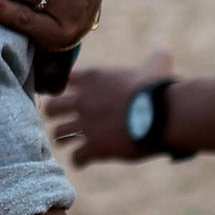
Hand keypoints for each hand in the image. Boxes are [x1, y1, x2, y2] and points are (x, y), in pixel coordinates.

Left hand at [45, 50, 173, 165]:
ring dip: (62, 138)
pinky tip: (83, 160)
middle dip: (54, 114)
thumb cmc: (158, 89)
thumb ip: (154, 59)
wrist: (162, 114)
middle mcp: (83, 101)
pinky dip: (78, 160)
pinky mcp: (95, 147)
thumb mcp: (155, 66)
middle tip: (60, 119)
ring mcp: (86, 125)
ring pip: (58, 134)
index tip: (70, 93)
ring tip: (67, 142)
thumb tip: (163, 54)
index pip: (66, 79)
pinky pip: (76, 157)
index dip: (67, 87)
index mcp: (93, 78)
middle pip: (51, 107)